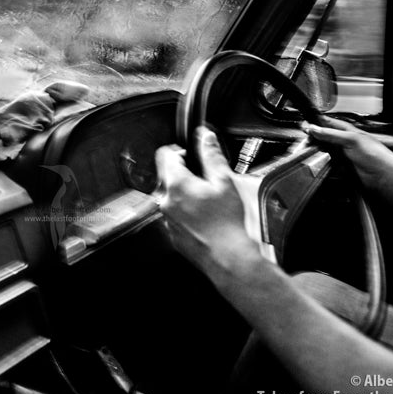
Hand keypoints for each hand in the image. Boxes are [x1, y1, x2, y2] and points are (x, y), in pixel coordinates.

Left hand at [155, 127, 261, 279]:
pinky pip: (173, 214)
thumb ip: (212, 155)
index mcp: (176, 184)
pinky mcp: (171, 233)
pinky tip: (203, 216)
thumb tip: (205, 136)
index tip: (189, 154)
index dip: (178, 150)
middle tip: (204, 180)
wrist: (228, 257)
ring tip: (206, 200)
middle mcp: (165, 200)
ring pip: (169, 196)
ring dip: (183, 193)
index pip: (164, 154)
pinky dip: (185, 211)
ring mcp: (166, 218)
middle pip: (166, 175)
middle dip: (183, 173)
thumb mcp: (224, 181)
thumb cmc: (227, 223)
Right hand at [301, 116, 392, 188]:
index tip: (304, 127)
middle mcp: (344, 141)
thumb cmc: (375, 154)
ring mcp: (342, 154)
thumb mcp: (350, 139)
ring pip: (324, 150)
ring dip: (316, 151)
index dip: (315, 124)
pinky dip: (322, 162)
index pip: (327, 124)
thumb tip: (314, 128)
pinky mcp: (342, 166)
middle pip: (323, 138)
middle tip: (303, 143)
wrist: (383, 175)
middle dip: (312, 139)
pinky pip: (327, 162)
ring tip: (307, 152)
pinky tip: (317, 163)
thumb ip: (331, 134)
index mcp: (347, 130)